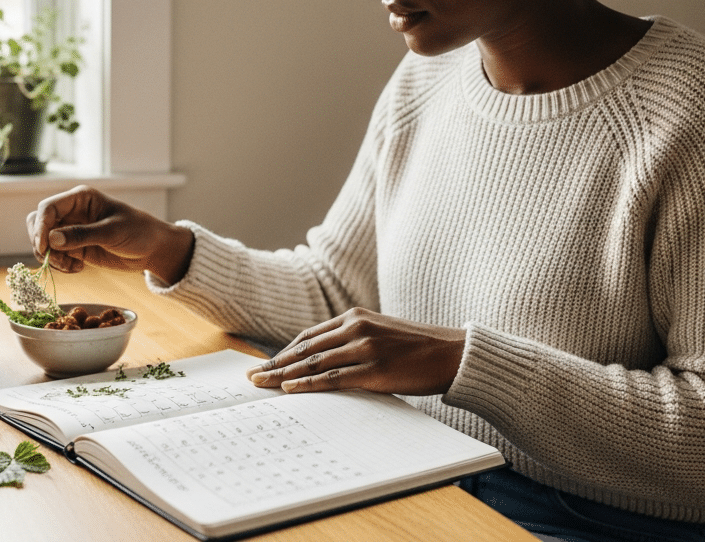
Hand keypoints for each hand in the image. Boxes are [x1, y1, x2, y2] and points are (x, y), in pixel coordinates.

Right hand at [26, 185, 194, 282]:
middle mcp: (72, 212)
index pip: (48, 208)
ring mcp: (71, 230)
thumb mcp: (112, 232)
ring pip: (44, 241)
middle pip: (38, 223)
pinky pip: (55, 255)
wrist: (152, 249)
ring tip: (70, 266)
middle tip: (54, 259)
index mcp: (80, 198)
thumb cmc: (138, 231)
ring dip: (51, 257)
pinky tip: (78, 269)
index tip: (44, 247)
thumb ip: (82, 235)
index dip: (41, 227)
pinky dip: (60, 265)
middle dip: (41, 242)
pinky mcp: (75, 247)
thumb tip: (52, 239)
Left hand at [246, 308, 465, 396]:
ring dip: (282, 375)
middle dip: (274, 364)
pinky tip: (289, 389)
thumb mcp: (381, 332)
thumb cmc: (417, 348)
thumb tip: (325, 359)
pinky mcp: (375, 370)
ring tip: (261, 385)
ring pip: (312, 363)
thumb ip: (354, 339)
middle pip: (304, 349)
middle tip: (252, 377)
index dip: (284, 352)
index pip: (308, 336)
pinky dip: (307, 384)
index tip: (265, 364)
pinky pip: (332, 379)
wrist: (453, 353)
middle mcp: (356, 327)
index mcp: (355, 316)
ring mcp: (365, 348)